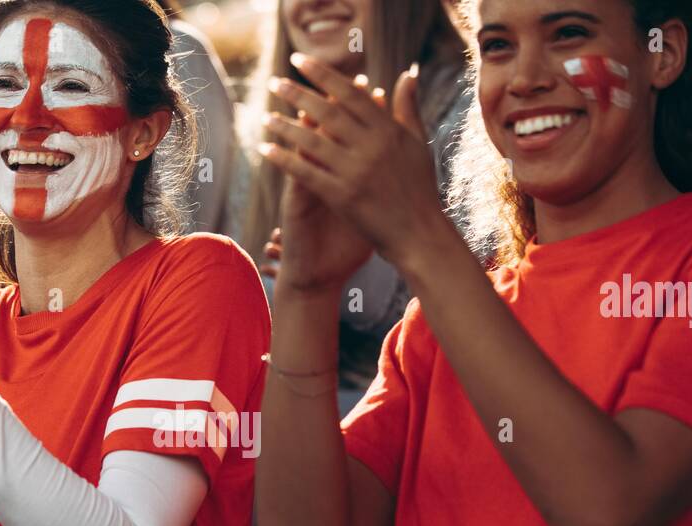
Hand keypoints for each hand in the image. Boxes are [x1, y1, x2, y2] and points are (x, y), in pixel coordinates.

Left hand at [260, 54, 447, 269]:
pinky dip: (284, 159)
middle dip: (298, 94)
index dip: (323, 75)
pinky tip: (266, 148)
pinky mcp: (342, 197)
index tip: (301, 61)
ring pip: (313, 141)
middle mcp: (372, 147)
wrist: (418, 234)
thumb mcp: (417, 143)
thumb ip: (407, 107)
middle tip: (275, 82)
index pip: (350, 94)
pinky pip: (306, 173)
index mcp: (389, 130)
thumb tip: (407, 73)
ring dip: (285, 127)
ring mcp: (356, 172)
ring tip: (266, 116)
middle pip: (328, 112)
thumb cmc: (419, 188)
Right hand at [260, 96, 372, 294]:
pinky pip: (295, 177)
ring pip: (305, 151)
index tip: (372, 87)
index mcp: (339, 175)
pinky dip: (295, 159)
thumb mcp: (364, 212)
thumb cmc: (343, 247)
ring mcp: (306, 188)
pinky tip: (300, 145)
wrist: (319, 275)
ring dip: (310, 126)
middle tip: (347, 83)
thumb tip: (396, 164)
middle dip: (335, 106)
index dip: (360, 112)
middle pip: (326, 132)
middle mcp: (321, 176)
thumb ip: (378, 185)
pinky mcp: (296, 205)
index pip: (349, 135)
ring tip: (314, 103)